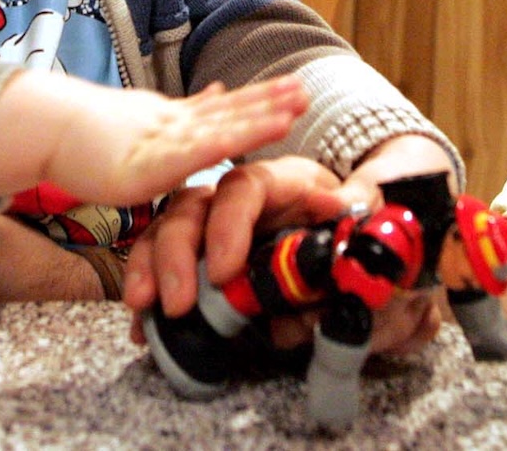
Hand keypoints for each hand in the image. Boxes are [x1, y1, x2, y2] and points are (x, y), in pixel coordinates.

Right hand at [0, 72, 308, 205]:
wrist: (44, 130)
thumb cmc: (86, 136)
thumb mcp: (145, 120)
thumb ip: (185, 110)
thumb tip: (220, 90)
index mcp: (174, 120)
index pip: (227, 107)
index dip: (263, 98)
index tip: (296, 88)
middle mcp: (173, 125)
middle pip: (231, 111)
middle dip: (271, 102)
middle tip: (307, 90)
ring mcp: (161, 141)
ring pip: (219, 127)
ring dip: (259, 117)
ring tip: (294, 105)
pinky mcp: (147, 164)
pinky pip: (191, 153)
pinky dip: (222, 142)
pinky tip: (246, 137)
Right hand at [124, 156, 348, 327]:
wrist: (353, 252)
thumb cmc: (354, 227)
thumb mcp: (364, 213)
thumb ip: (355, 207)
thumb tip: (332, 204)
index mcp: (281, 182)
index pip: (244, 188)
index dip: (228, 225)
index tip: (225, 273)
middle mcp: (238, 198)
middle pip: (193, 207)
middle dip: (176, 253)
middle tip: (177, 303)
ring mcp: (214, 225)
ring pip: (167, 230)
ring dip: (149, 267)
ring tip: (143, 307)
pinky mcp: (201, 258)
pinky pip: (162, 266)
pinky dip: (150, 291)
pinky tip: (143, 325)